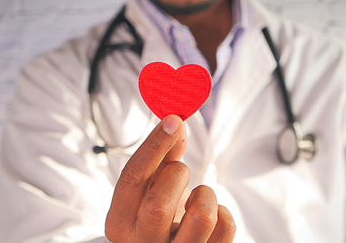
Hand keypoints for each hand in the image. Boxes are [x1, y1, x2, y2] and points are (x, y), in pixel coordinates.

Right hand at [105, 115, 235, 242]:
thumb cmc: (156, 213)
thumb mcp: (151, 187)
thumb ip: (161, 155)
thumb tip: (175, 122)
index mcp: (120, 222)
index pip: (133, 179)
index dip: (154, 145)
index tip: (173, 120)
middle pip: (160, 204)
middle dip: (177, 175)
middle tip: (180, 173)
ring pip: (202, 217)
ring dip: (205, 195)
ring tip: (196, 198)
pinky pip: (225, 226)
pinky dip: (222, 211)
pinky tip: (209, 214)